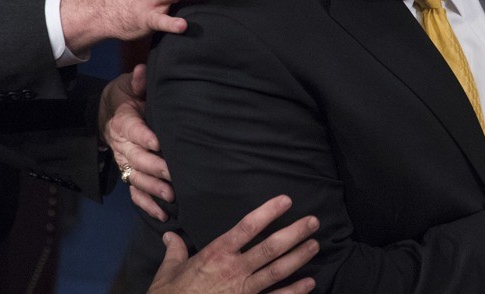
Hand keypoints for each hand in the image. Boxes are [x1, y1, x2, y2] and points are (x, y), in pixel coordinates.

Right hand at [100, 64, 173, 220]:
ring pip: (135, 178)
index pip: (132, 129)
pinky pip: (135, 192)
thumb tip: (142, 72)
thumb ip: (137, 81)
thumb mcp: (128, 84)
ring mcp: (124, 162)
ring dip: (152, 188)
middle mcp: (121, 145)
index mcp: (122, 121)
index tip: (158, 142)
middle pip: (135, 158)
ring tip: (170, 196)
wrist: (106, 113)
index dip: (144, 136)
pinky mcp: (128, 173)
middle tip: (172, 174)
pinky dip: (146, 204)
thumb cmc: (125, 97)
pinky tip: (162, 215)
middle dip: (154, 167)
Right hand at [148, 196, 318, 293]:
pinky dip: (294, 291)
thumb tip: (170, 235)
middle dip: (295, 233)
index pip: (247, 227)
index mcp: (216, 254)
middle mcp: (233, 269)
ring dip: (299, 257)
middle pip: (270, 247)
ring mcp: (243, 290)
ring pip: (277, 271)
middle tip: (313, 221)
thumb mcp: (168, 272)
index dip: (269, 212)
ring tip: (315, 244)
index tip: (287, 200)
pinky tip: (310, 283)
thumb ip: (174, 250)